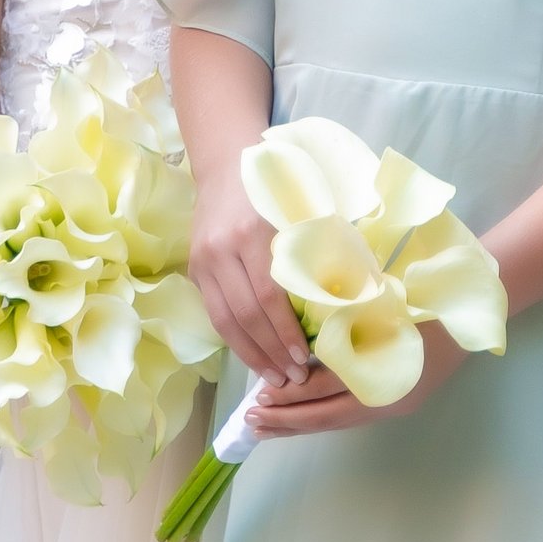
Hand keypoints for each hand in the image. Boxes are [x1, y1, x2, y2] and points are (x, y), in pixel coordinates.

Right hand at [189, 164, 311, 386]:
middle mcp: (221, 250)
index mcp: (251, 234)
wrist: (226, 162)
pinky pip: (215, 313)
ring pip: (224, 321)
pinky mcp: (195, 269)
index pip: (268, 297)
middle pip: (244, 316)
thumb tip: (347, 298)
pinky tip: (254, 356)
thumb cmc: (275, 188)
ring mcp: (203, 261)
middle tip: (294, 379)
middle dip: (270, 353)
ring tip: (274, 379)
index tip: (305, 357)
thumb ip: (317, 251)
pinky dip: (235, 339)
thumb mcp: (300, 211)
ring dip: (250, 355)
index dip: (286, 332)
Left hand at [243, 324, 470, 438]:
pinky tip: (300, 415)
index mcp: (384, 375)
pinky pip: (349, 414)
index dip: (292, 395)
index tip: (260, 396)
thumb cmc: (426, 301)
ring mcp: (392, 404)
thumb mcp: (383, 309)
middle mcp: (387, 399)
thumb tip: (301, 350)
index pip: (327, 391)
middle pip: (327, 416)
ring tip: (268, 427)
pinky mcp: (393, 402)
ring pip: (337, 420)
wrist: (470, 313)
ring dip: (300, 424)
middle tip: (252, 423)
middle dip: (287, 421)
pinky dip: (320, 415)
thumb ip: (347, 330)